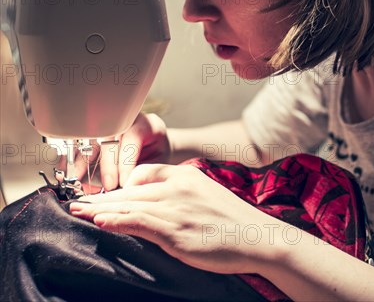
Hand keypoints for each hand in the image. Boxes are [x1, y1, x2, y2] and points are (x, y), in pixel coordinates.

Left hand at [69, 164, 280, 273]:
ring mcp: (176, 207)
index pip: (143, 174)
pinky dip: (115, 220)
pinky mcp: (175, 229)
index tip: (105, 194)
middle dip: (101, 196)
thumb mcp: (207, 198)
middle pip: (130, 189)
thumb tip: (159, 206)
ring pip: (129, 204)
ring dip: (99, 208)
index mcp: (186, 176)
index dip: (120, 185)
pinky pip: (137, 221)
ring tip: (77, 210)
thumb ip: (182, 196)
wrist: (259, 238)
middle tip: (77, 200)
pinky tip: (99, 221)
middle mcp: (178, 187)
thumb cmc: (235, 223)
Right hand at [73, 113, 170, 190]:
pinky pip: (84, 146)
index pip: (131, 137)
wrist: (156, 149)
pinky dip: (80, 162)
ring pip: (93, 140)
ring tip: (84, 182)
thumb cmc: (158, 156)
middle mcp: (124, 121)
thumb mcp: (159, 162)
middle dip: (108, 165)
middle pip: (110, 137)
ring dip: (86, 163)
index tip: (123, 182)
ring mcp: (108, 127)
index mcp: (145, 124)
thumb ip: (145, 172)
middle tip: (109, 185)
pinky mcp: (97, 135)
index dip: (125, 161)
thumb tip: (128, 188)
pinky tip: (77, 175)